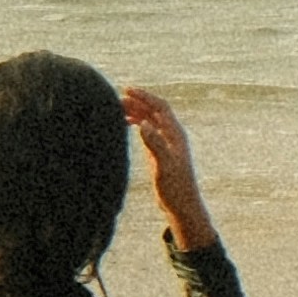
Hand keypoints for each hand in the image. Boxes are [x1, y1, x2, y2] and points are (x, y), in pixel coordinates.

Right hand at [116, 86, 214, 246]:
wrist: (182, 205)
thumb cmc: (175, 188)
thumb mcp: (163, 165)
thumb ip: (154, 144)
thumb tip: (143, 123)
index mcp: (175, 134)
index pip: (160, 107)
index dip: (144, 96)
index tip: (126, 90)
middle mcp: (172, 136)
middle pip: (154, 111)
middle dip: (137, 102)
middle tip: (115, 100)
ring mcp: (167, 143)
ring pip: (151, 120)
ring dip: (136, 111)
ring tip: (117, 109)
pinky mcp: (160, 152)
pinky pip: (149, 131)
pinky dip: (138, 123)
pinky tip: (126, 124)